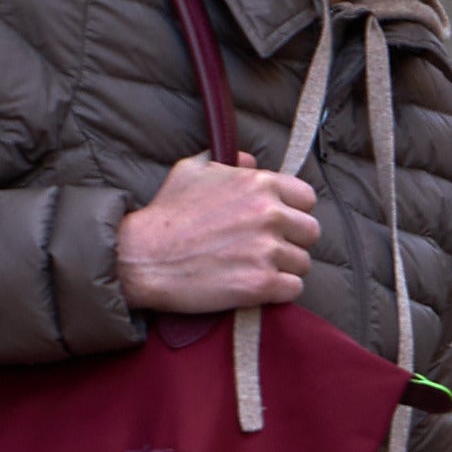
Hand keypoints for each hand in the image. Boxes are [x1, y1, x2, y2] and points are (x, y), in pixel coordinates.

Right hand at [117, 153, 321, 313]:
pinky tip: (256, 287)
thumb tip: (250, 160)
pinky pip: (293, 289)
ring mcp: (267, 250)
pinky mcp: (261, 284)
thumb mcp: (191, 171)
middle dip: (292, 241)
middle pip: (311, 232)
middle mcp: (270, 214)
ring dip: (283, 268)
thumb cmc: (164, 214)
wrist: (141, 257)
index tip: (277, 222)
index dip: (294, 211)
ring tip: (254, 268)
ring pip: (302, 263)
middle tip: (266, 249)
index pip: (307, 198)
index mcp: (260, 184)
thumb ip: (227, 163)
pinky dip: (278, 291)